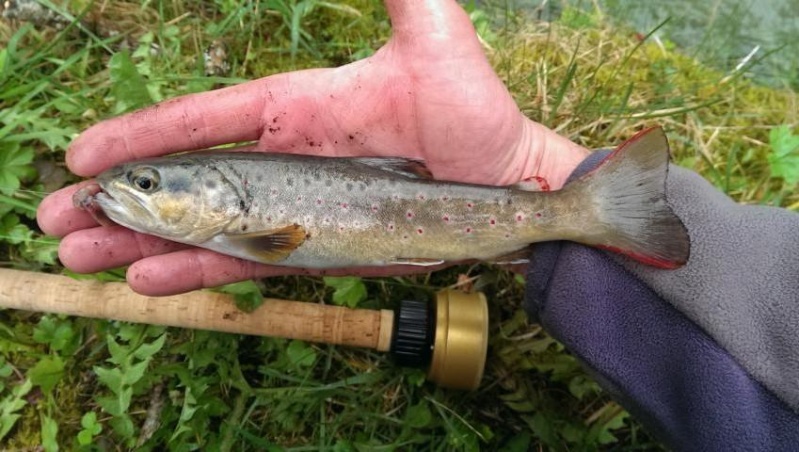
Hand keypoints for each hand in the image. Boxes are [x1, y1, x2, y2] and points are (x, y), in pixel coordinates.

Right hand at [37, 0, 587, 294]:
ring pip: (202, 230)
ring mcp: (294, 210)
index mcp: (295, 108)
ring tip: (82, 256)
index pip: (203, 120)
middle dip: (120, 200)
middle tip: (56, 218)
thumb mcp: (434, 39)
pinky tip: (150, 280)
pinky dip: (197, 273)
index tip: (85, 152)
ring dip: (139, 244)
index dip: (142, 135)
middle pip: (185, 181)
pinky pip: (244, 263)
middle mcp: (283, 160)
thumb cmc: (474, 115)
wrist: (503, 185)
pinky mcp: (313, 251)